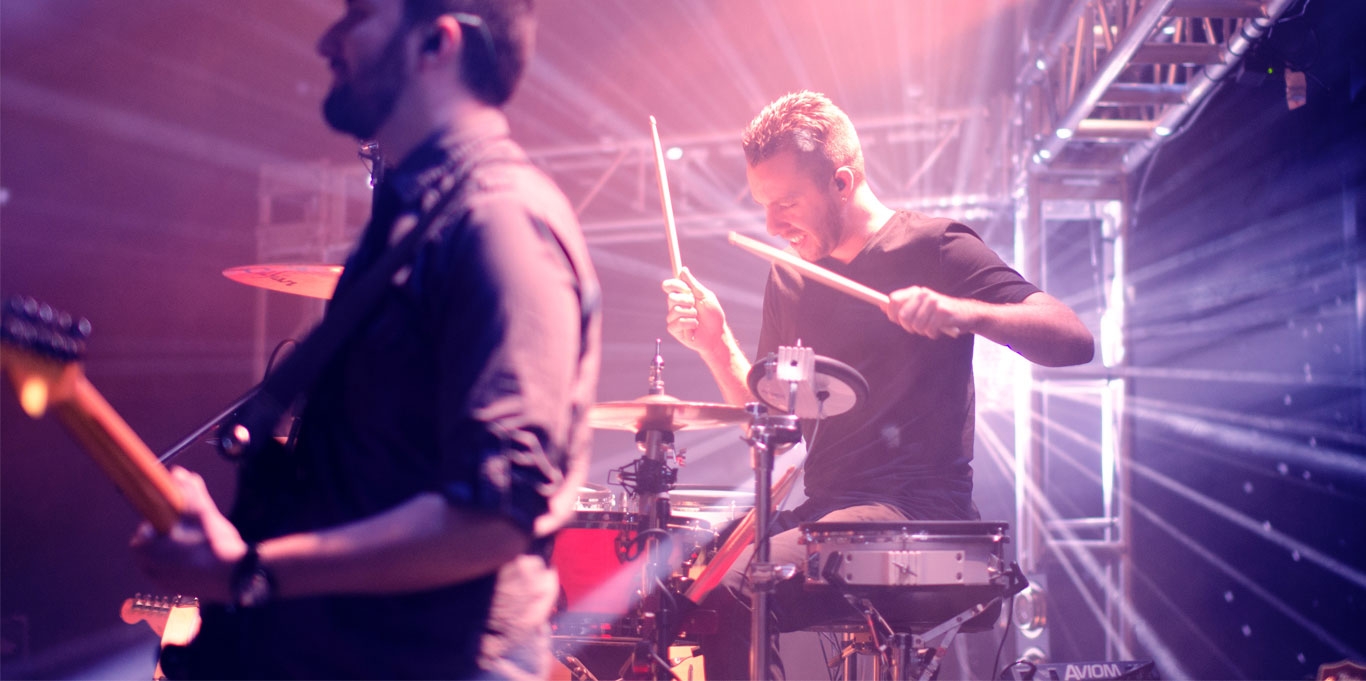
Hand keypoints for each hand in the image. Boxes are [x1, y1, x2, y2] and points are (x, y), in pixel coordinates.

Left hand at [130, 467, 247, 603]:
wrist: (236, 576)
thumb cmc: (213, 544)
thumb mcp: (202, 512)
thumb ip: (189, 491)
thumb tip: (179, 472)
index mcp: (145, 552)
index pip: (142, 534)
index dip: (157, 524)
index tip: (173, 519)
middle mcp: (150, 571)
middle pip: (152, 550)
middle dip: (166, 539)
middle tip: (186, 531)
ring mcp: (165, 584)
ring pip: (164, 564)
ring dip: (176, 554)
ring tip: (197, 545)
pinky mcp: (181, 592)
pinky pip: (176, 576)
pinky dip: (185, 567)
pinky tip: (203, 560)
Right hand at [662, 267, 727, 352]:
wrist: (716, 334)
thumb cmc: (713, 315)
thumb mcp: (705, 296)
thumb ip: (693, 284)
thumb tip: (683, 270)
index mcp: (682, 296)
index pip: (669, 286)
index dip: (674, 285)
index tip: (686, 288)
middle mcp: (675, 305)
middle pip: (671, 297)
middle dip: (686, 301)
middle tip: (695, 305)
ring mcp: (674, 317)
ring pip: (675, 310)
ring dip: (691, 313)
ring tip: (697, 319)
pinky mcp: (674, 329)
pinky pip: (677, 323)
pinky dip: (689, 324)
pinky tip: (694, 327)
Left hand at [886, 286, 970, 338]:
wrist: (968, 314)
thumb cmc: (939, 313)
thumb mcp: (920, 307)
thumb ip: (902, 306)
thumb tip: (881, 305)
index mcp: (916, 291)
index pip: (893, 300)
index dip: (891, 313)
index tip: (897, 321)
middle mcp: (924, 294)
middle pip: (902, 316)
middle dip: (908, 326)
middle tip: (917, 328)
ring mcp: (934, 302)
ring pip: (916, 325)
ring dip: (922, 331)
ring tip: (930, 327)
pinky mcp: (943, 312)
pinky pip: (929, 330)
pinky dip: (933, 334)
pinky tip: (940, 329)